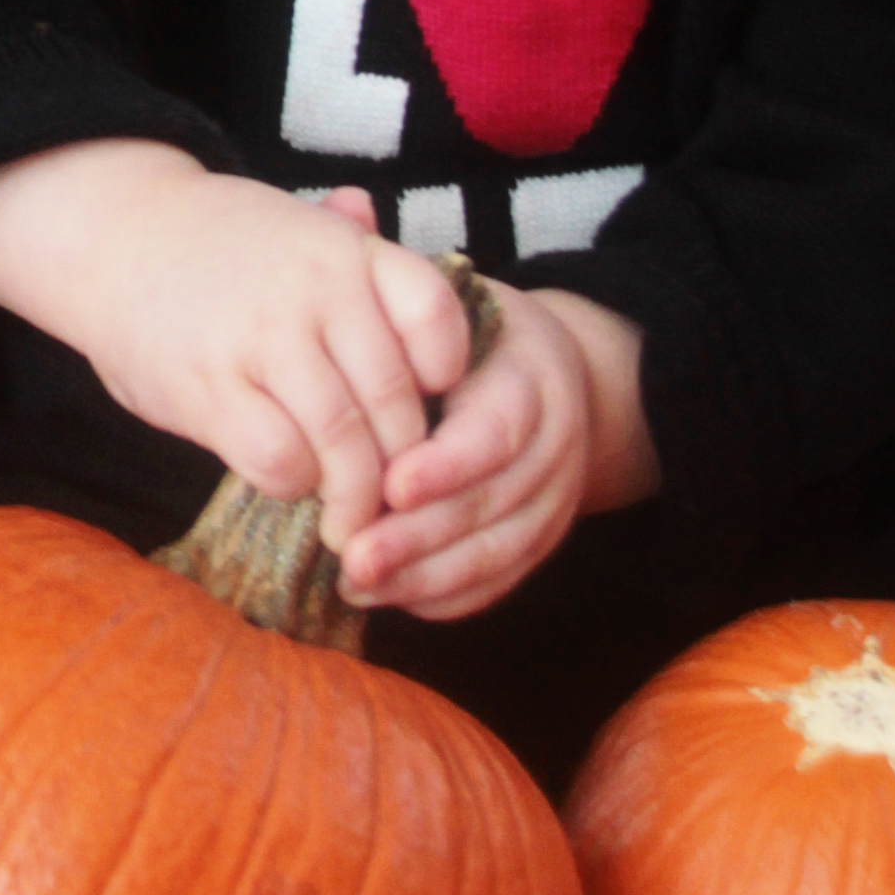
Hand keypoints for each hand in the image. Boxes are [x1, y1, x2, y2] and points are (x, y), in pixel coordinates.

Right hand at [0, 140, 475, 556]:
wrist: (110, 235)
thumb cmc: (213, 246)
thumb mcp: (291, 226)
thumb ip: (345, 238)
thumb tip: (374, 216)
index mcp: (348, 250)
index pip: (436, 315)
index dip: (446, 371)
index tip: (430, 402)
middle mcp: (318, 290)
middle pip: (396, 403)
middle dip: (405, 468)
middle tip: (397, 499)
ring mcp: (265, 337)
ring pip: (346, 444)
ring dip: (354, 496)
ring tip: (351, 518)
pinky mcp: (212, 387)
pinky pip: (281, 460)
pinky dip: (293, 483)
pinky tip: (285, 476)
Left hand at [343, 285, 654, 618]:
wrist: (543, 374)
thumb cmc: (468, 336)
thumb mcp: (451, 308)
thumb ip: (406, 320)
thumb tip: (339, 296)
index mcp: (531, 379)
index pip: (497, 432)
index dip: (447, 466)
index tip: (389, 487)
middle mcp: (554, 445)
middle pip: (491, 503)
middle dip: (418, 537)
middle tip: (352, 556)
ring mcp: (554, 500)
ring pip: (495, 553)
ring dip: (423, 576)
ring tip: (354, 583)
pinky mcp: (540, 542)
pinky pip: (496, 583)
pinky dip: (442, 598)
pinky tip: (386, 597)